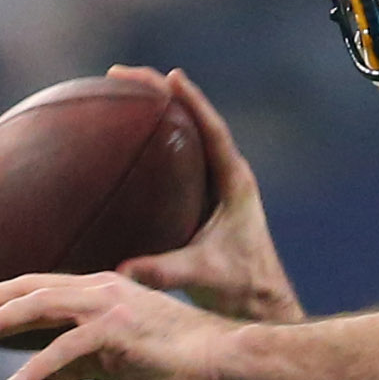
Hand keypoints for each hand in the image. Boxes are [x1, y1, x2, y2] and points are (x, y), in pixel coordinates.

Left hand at [0, 270, 237, 379]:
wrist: (218, 354)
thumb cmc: (175, 359)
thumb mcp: (115, 363)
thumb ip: (78, 363)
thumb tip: (39, 373)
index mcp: (98, 291)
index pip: (38, 286)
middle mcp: (98, 290)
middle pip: (29, 288)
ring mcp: (107, 307)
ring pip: (40, 307)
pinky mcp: (116, 332)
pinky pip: (66, 349)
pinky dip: (38, 366)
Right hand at [110, 68, 302, 323]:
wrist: (260, 304)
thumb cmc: (241, 287)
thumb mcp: (202, 276)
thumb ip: (164, 271)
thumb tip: (121, 271)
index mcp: (234, 181)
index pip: (212, 129)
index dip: (192, 100)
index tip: (169, 76)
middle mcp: (225, 176)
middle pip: (193, 120)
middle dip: (159, 93)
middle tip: (120, 75)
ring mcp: (214, 186)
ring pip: (184, 136)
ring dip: (154, 114)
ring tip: (117, 95)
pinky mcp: (202, 200)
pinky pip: (173, 163)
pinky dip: (149, 147)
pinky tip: (118, 147)